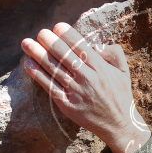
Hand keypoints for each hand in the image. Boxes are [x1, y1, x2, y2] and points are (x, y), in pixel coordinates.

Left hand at [21, 22, 150, 152]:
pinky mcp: (67, 104)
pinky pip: (49, 87)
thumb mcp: (124, 72)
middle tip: (40, 32)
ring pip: (54, 69)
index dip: (67, 35)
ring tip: (26, 43)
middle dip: (50, 41)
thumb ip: (115, 53)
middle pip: (64, 55)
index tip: (57, 27)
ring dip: (38, 54)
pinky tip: (28, 64)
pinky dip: (37, 75)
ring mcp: (76, 92)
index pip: (81, 46)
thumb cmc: (121, 96)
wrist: (118, 125)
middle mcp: (87, 78)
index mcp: (101, 68)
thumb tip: (97, 44)